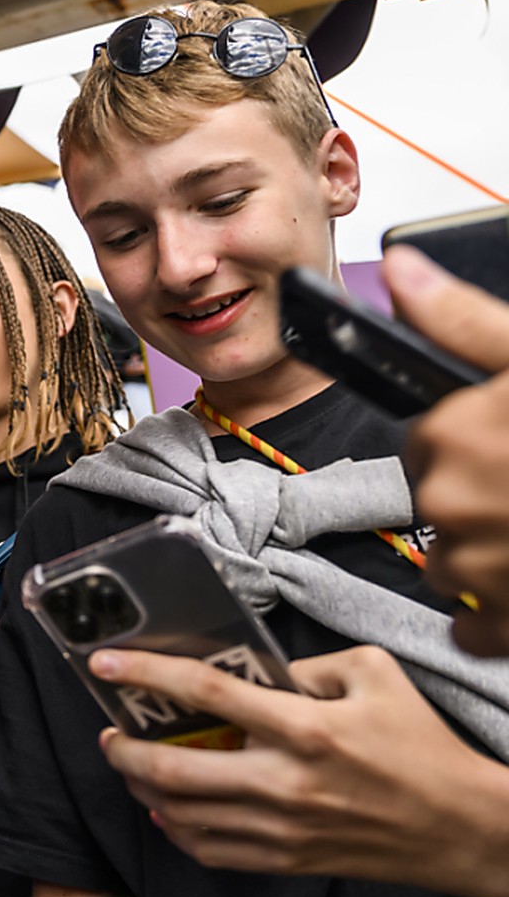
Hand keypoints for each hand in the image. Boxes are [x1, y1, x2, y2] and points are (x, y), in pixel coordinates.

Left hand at [91, 645, 508, 896]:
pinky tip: (166, 810)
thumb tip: (258, 670)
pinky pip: (210, 851)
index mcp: (304, 727)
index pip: (205, 693)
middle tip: (108, 732)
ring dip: (141, 788)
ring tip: (130, 765)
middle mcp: (284, 781)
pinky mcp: (287, 860)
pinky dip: (175, 829)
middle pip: (173, 767)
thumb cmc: (421, 745)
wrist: (463, 827)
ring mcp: (282, 828)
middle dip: (122, 749)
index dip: (146, 673)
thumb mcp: (374, 675)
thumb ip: (309, 663)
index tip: (105, 663)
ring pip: (181, 814)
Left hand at [385, 246, 508, 654]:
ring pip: (451, 566)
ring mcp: (481, 569)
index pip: (426, 441)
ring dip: (491, 557)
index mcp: (449, 433)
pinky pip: (473, 628)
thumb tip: (398, 268)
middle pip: (437, 504)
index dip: (473, 441)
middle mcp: (449, 503)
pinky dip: (499, 615)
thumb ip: (461, 319)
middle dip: (482, 497)